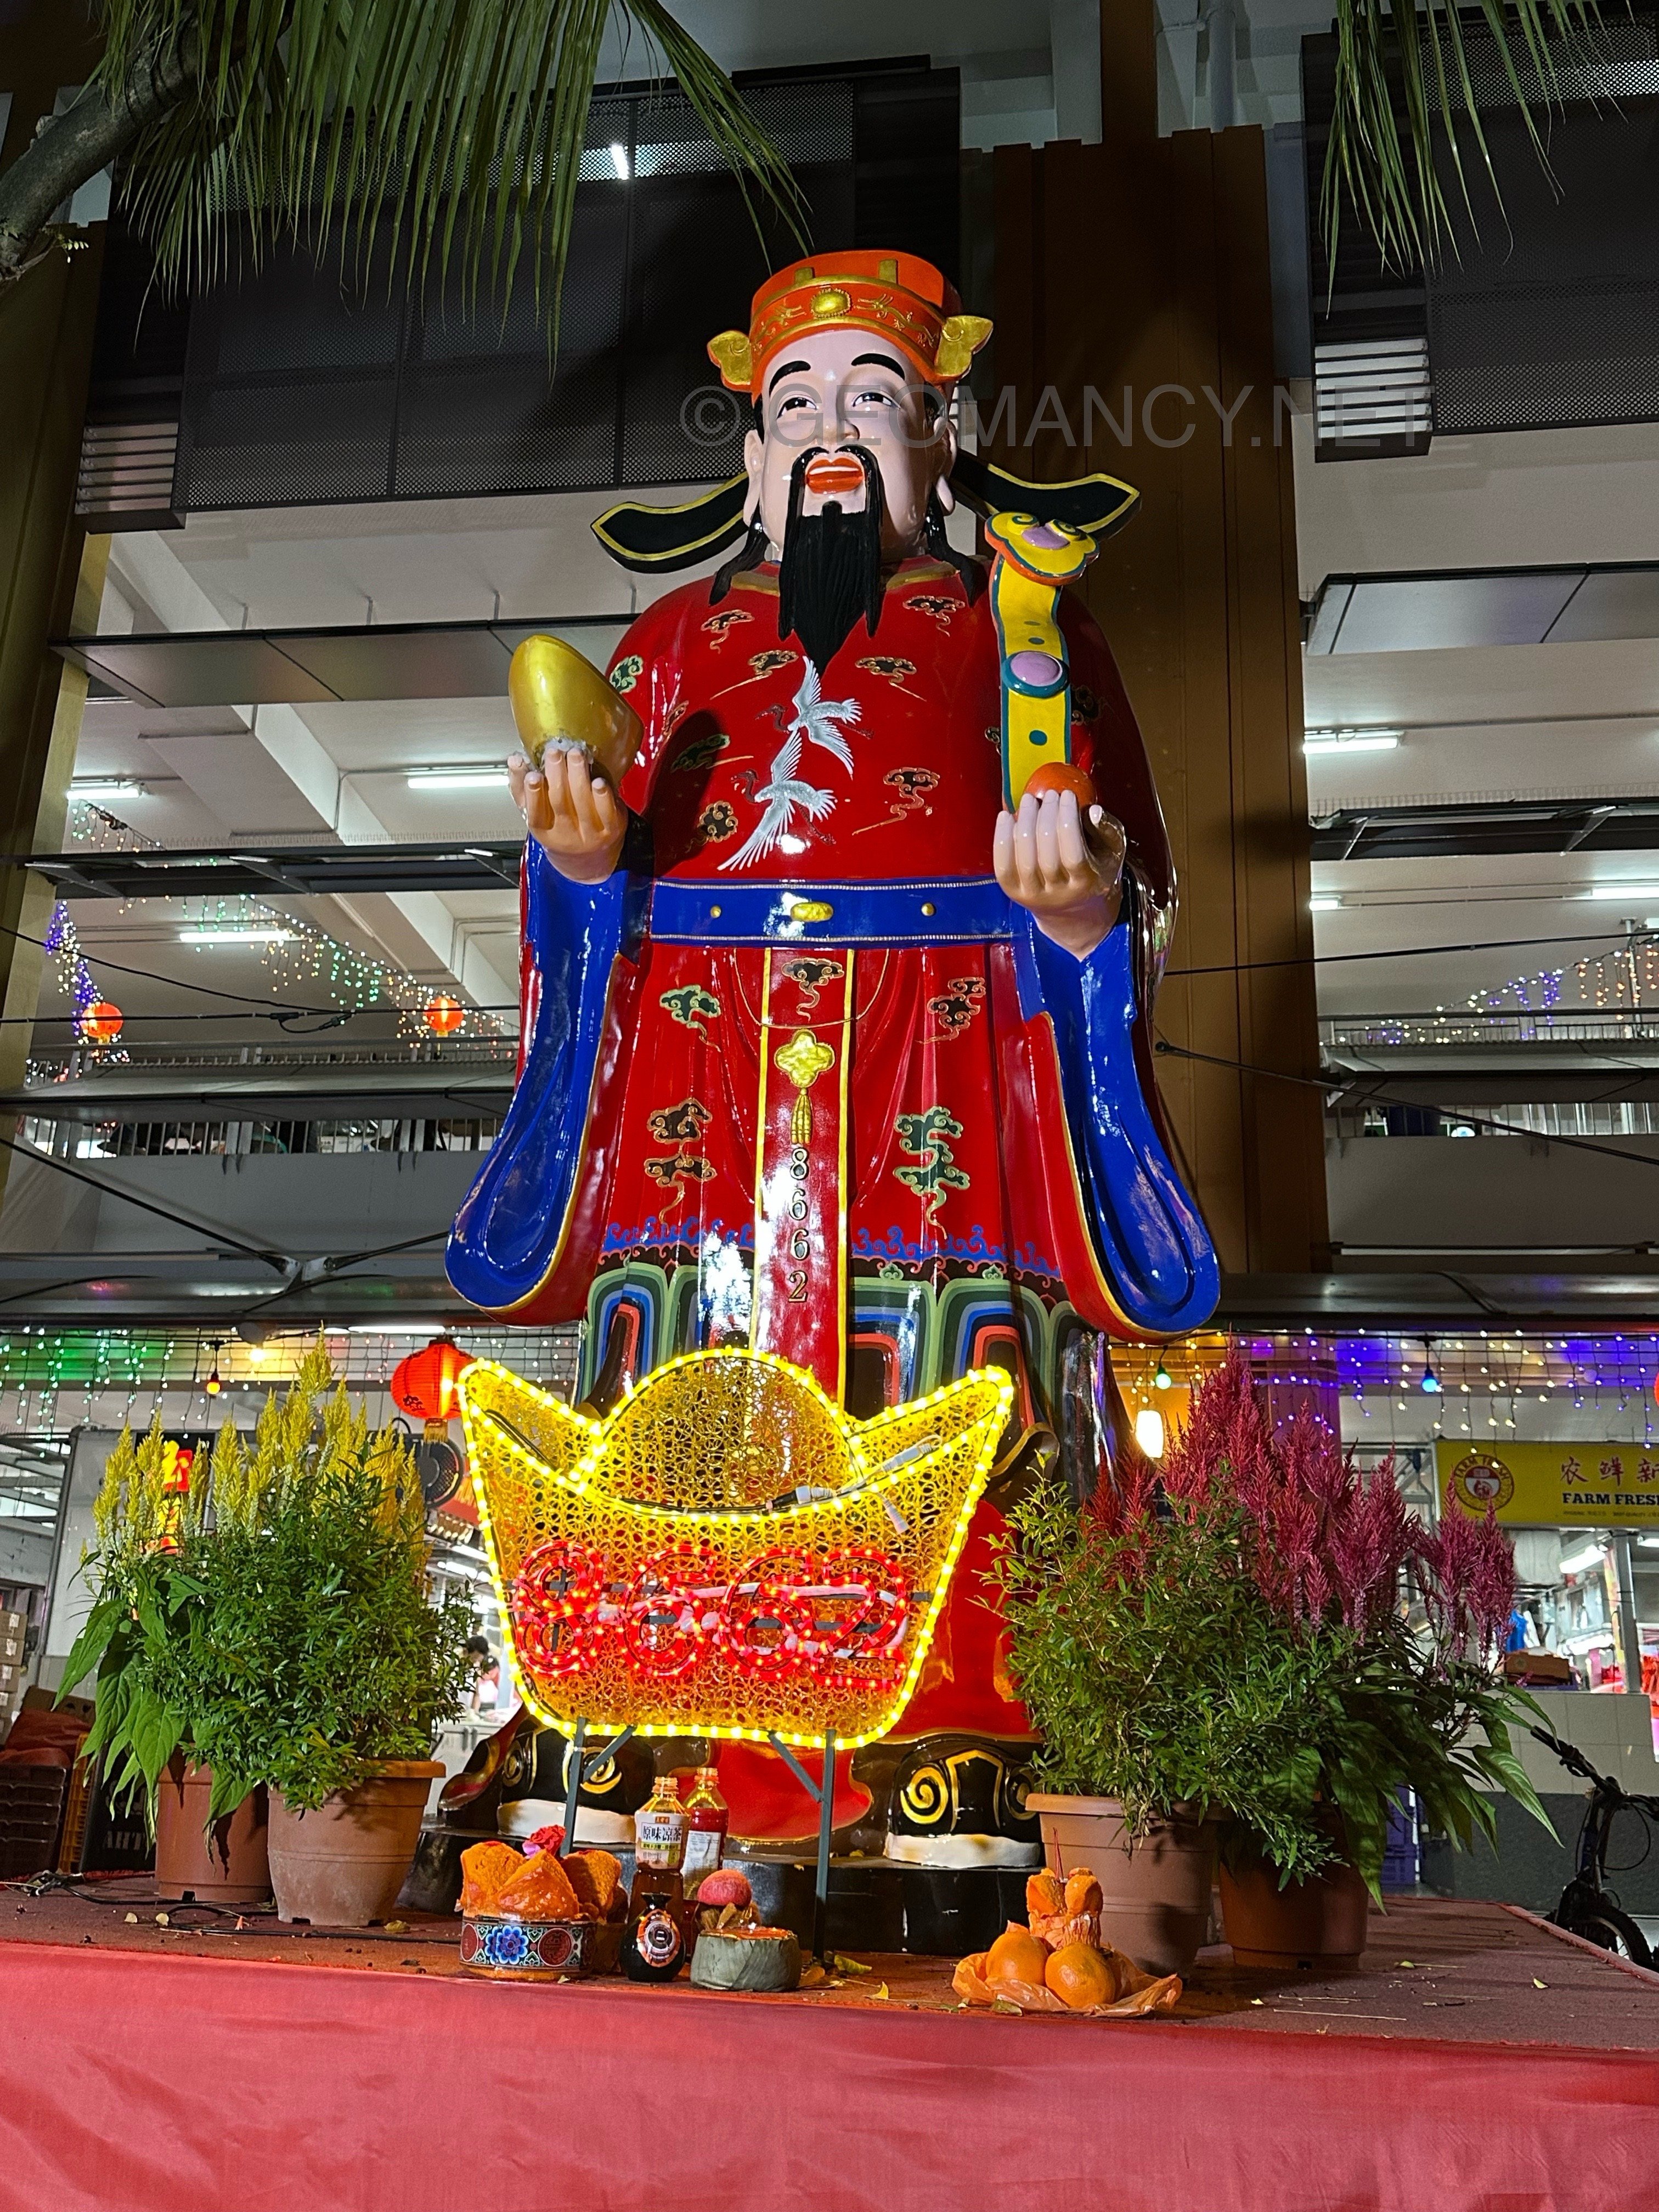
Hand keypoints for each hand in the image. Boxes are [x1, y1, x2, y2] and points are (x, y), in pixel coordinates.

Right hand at [508, 747, 625, 883]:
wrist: (588, 855)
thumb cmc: (558, 825)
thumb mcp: (535, 811)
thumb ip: (521, 786)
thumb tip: (514, 759)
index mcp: (543, 830)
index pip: (535, 812)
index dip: (533, 793)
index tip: (533, 774)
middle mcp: (566, 835)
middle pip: (559, 802)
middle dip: (556, 775)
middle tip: (555, 752)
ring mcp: (590, 833)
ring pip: (583, 803)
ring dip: (579, 776)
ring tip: (575, 754)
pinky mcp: (611, 829)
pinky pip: (607, 813)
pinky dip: (603, 796)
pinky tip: (599, 781)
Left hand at [993, 788, 1124, 958]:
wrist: (1073, 909)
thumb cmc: (1094, 868)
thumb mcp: (1111, 850)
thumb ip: (1107, 829)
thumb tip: (1094, 810)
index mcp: (1086, 884)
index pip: (1073, 854)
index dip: (1067, 821)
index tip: (1067, 795)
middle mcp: (1058, 894)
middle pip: (1047, 856)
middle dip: (1046, 819)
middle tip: (1048, 795)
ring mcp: (1033, 895)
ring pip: (1024, 860)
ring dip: (1024, 824)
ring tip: (1029, 800)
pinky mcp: (1014, 893)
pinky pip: (1002, 867)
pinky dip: (1001, 840)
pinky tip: (1006, 817)